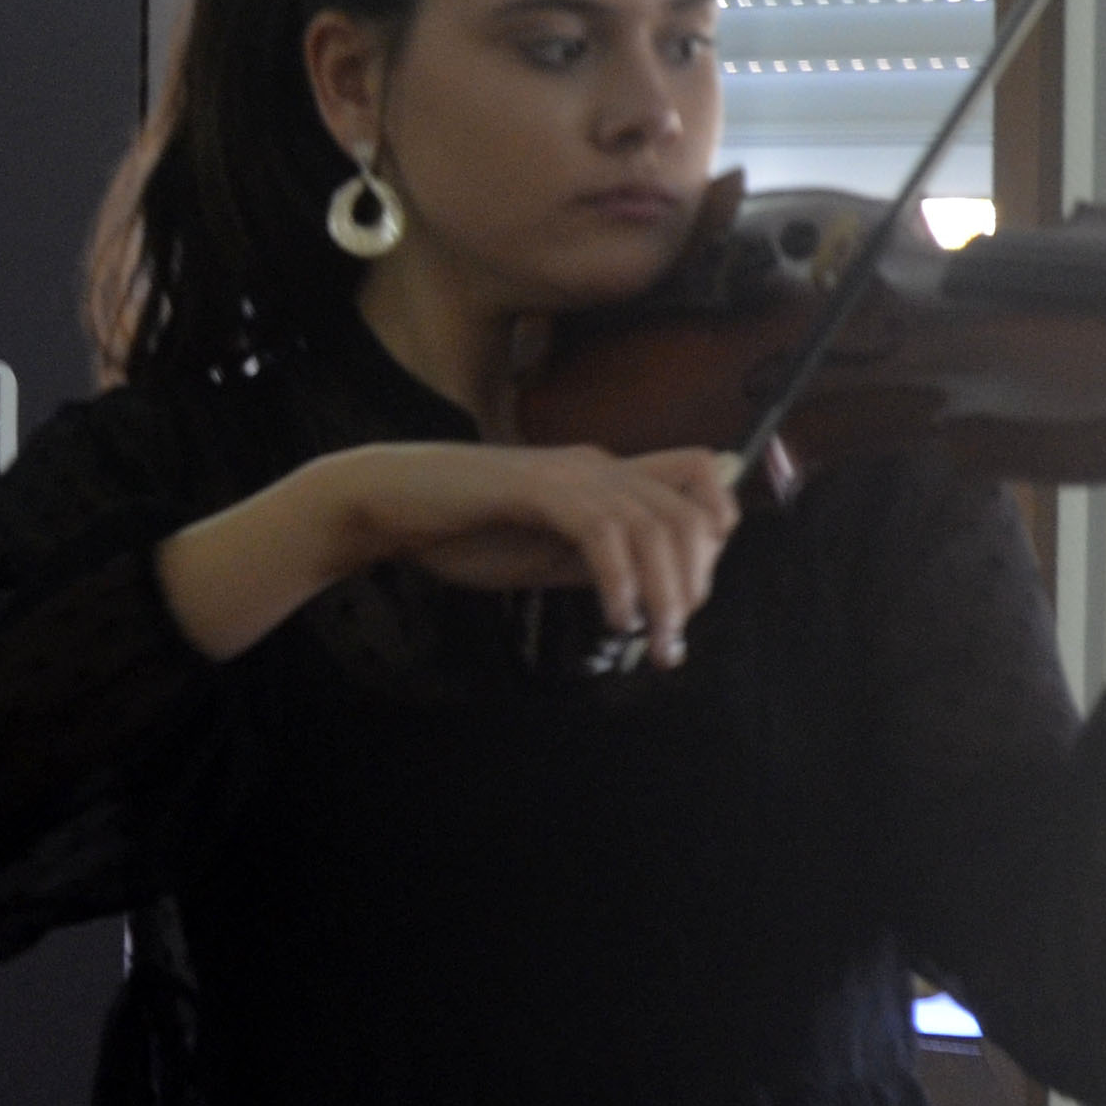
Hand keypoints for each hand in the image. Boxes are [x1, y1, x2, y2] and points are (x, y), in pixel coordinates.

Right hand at [160, 438, 736, 663]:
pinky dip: (620, 582)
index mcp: (604, 474)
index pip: (702, 480)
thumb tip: (649, 591)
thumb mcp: (547, 549)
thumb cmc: (461, 530)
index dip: (715, 538)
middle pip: (691, 512)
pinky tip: (613, 618)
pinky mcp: (536, 488)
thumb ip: (596, 559)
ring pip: (655, 527)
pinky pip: (602, 533)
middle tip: (671, 639)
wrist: (390, 505)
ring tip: (651, 640)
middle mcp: (598, 465)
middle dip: (696, 584)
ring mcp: (567, 474)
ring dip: (665, 594)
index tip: (689, 601)